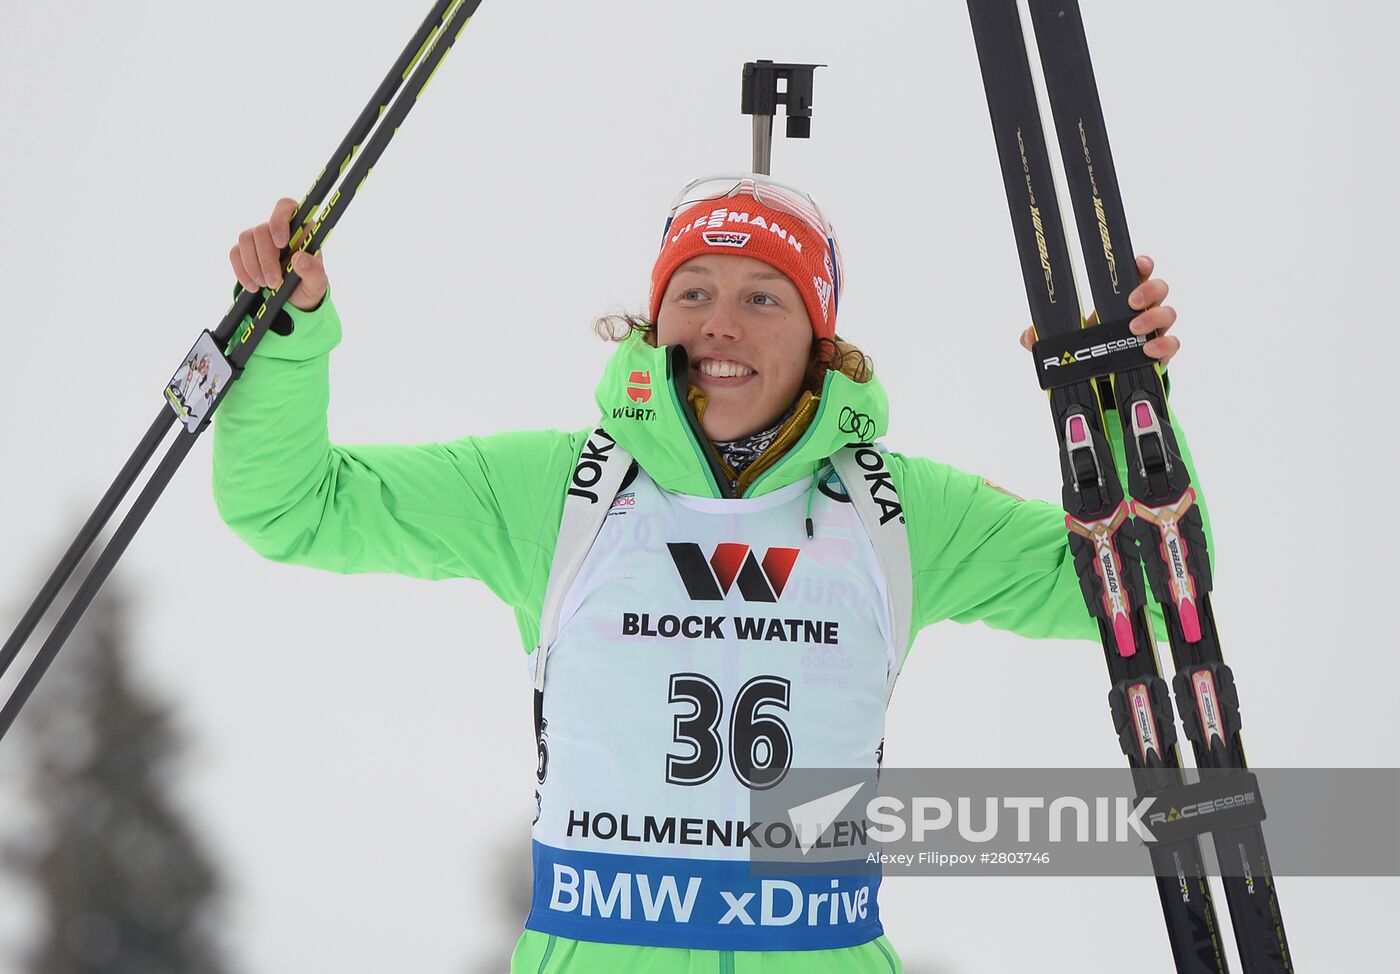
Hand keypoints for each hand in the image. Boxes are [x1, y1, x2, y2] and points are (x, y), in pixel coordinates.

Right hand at [229, 197, 328, 311]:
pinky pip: (235, 253)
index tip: (281, 244)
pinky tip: (253, 286)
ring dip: (253, 266)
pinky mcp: (245, 249)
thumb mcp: (317, 283)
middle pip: (262, 230)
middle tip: (274, 282)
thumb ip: (313, 271)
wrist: (293, 299)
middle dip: (266, 259)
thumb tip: (299, 258)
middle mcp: (277, 228)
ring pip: (245, 239)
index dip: (279, 221)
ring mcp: (259, 237)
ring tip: (265, 285)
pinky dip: (242, 271)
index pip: (286, 207)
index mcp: (300, 229)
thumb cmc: (308, 284)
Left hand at [1018, 254, 1179, 367]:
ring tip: (1134, 330)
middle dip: (1148, 290)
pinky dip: (1163, 345)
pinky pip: (1172, 343)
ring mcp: (1155, 329)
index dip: (1141, 264)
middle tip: (1130, 302)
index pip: (1137, 272)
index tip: (1137, 262)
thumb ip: (1047, 336)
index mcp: (1122, 298)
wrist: (1107, 377)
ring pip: (1168, 313)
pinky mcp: (1162, 350)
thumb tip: (1027, 336)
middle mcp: (1144, 309)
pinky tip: (1148, 351)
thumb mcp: (1067, 340)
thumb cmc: (1092, 347)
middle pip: (1158, 288)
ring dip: (1153, 318)